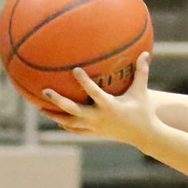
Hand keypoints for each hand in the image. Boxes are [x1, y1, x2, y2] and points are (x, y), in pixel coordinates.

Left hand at [42, 52, 157, 148]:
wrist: (144, 135)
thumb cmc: (142, 110)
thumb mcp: (141, 91)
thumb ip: (142, 72)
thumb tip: (146, 52)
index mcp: (110, 106)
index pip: (94, 93)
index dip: (84, 82)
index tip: (74, 69)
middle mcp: (99, 117)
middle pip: (74, 110)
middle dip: (58, 101)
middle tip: (45, 91)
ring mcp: (95, 126)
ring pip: (71, 122)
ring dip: (55, 116)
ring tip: (41, 109)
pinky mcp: (95, 132)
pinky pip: (76, 130)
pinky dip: (65, 125)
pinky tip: (56, 119)